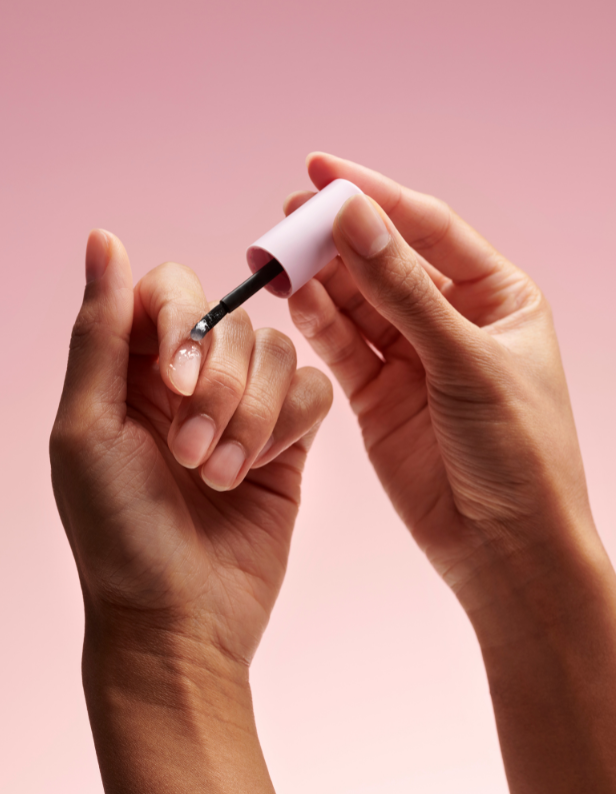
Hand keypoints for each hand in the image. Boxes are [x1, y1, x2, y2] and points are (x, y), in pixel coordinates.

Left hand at [50, 230, 331, 667]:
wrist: (180, 618)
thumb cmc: (119, 533)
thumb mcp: (87, 427)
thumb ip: (99, 332)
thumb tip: (104, 239)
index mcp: (132, 368)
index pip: (173, 288)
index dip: (185, 322)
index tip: (175, 385)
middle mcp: (190, 378)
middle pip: (233, 321)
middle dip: (218, 388)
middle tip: (190, 456)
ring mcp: (244, 405)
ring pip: (278, 352)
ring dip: (252, 416)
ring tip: (220, 475)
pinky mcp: (289, 437)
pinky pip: (313, 388)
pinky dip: (288, 425)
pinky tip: (261, 470)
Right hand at [287, 154, 615, 792]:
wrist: (502, 547)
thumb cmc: (515, 453)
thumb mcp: (463, 361)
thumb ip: (403, 290)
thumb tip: (353, 217)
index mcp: (497, 296)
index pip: (427, 227)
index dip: (374, 196)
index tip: (320, 169)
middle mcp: (452, 319)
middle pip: (383, 261)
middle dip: (335, 239)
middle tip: (284, 219)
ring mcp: (412, 357)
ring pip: (356, 302)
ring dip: (319, 278)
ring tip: (275, 258)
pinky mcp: (378, 394)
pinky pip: (343, 345)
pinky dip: (317, 322)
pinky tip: (293, 300)